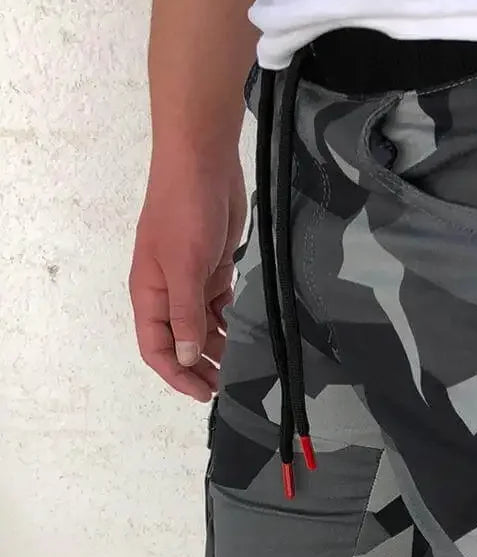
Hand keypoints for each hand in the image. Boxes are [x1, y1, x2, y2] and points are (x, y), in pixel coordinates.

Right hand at [129, 154, 246, 400]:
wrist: (202, 163)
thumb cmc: (185, 211)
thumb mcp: (184, 267)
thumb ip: (184, 314)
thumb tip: (185, 357)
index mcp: (150, 294)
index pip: (155, 348)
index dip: (176, 374)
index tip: (204, 393)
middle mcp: (168, 292)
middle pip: (180, 343)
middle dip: (199, 367)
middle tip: (228, 387)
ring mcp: (191, 281)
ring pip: (202, 328)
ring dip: (218, 348)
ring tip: (241, 367)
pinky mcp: (214, 269)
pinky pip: (219, 307)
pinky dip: (229, 323)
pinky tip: (245, 336)